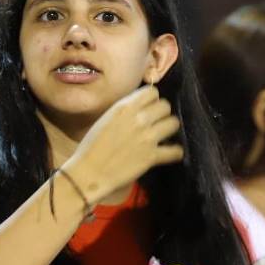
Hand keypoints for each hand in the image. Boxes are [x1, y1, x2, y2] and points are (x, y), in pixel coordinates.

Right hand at [61, 86, 181, 202]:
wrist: (89, 171)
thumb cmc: (91, 146)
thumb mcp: (106, 118)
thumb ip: (124, 111)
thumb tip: (140, 108)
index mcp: (125, 107)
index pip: (152, 92)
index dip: (152, 100)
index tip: (148, 108)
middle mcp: (139, 119)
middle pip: (165, 106)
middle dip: (161, 113)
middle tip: (155, 122)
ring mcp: (148, 137)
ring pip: (173, 123)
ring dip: (168, 128)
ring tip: (162, 135)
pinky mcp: (152, 156)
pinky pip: (175, 151)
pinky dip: (174, 152)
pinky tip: (169, 153)